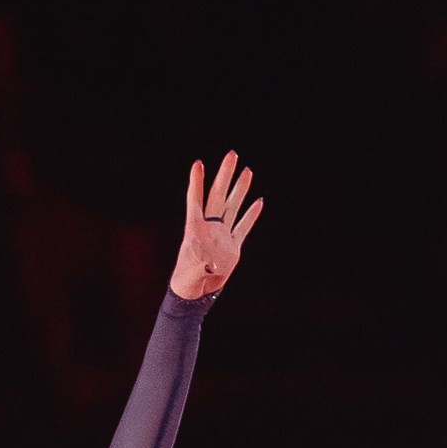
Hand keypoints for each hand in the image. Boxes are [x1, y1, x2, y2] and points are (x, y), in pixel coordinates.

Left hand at [170, 151, 261, 299]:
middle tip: (232, 155)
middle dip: (225, 174)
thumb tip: (212, 265)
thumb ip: (202, 266)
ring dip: (239, 189)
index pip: (196, 199)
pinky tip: (258, 201)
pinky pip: (243, 227)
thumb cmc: (188, 280)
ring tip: (247, 170)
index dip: (197, 182)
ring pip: (232, 206)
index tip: (198, 164)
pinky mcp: (233, 246)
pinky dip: (251, 215)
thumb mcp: (193, 272)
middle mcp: (209, 227)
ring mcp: (222, 235)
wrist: (196, 292)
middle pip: (218, 195)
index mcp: (195, 228)